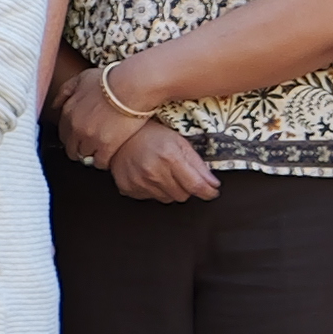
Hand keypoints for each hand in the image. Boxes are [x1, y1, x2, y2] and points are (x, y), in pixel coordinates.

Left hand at [53, 65, 153, 167]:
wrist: (131, 85)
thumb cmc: (110, 79)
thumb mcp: (82, 78)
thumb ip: (65, 91)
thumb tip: (54, 106)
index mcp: (68, 112)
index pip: (63, 134)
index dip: (73, 137)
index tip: (82, 136)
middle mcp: (75, 127)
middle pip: (72, 148)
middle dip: (80, 148)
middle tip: (92, 145)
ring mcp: (90, 138)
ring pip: (85, 157)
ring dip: (92, 154)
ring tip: (102, 150)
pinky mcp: (106, 147)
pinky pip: (100, 162)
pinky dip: (104, 161)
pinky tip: (110, 155)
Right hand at [106, 120, 220, 203]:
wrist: (119, 134)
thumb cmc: (151, 134)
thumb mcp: (179, 142)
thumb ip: (198, 165)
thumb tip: (213, 184)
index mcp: (170, 157)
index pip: (196, 186)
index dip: (208, 192)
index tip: (212, 192)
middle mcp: (154, 172)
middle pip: (182, 196)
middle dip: (186, 187)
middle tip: (179, 173)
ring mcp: (139, 182)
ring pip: (167, 199)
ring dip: (169, 189)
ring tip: (162, 172)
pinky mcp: (128, 188)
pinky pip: (150, 199)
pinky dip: (153, 190)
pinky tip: (149, 176)